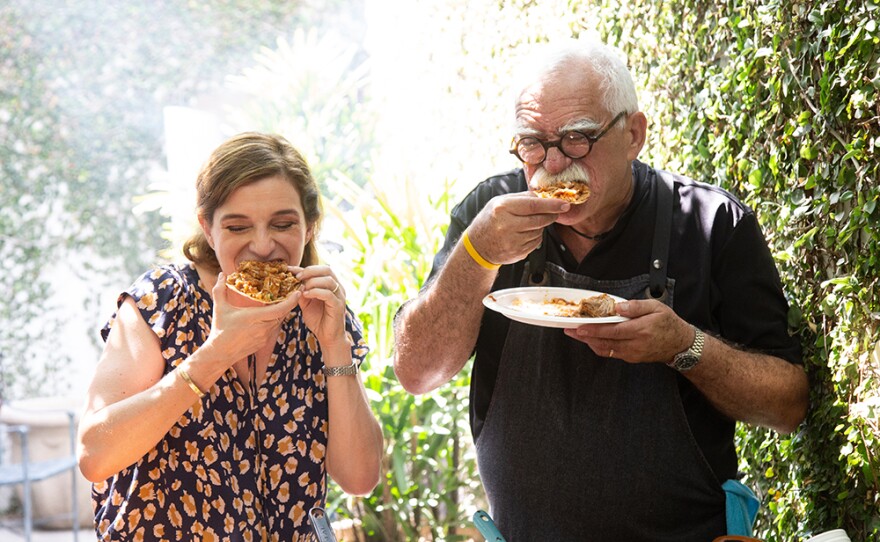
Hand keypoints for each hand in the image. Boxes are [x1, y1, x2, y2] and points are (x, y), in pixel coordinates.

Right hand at [205, 273, 299, 363]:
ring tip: (286, 299)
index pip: (279, 309)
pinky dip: (276, 319)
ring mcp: (264, 336)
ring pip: (279, 321)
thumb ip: (220, 289)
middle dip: (290, 302)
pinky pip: (274, 328)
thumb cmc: (219, 329)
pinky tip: (274, 312)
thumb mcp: (219, 308)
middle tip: (295, 290)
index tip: (298, 291)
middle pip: (283, 314)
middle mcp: (263, 328)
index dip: (291, 301)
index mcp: (254, 317)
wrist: (220, 354)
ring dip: (283, 311)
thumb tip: (221, 274)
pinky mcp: (263, 342)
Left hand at [293, 265, 346, 345]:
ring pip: (328, 280)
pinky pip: (328, 294)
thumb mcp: (306, 303)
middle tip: (297, 277)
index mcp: (331, 285)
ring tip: (301, 288)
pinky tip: (306, 295)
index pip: (320, 269)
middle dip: (310, 271)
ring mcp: (340, 296)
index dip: (304, 268)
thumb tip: (291, 281)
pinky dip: (316, 292)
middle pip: (327, 269)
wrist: (328, 337)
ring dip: (312, 281)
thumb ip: (302, 291)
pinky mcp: (338, 305)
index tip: (289, 269)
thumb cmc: (318, 320)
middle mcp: (338, 288)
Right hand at [467, 193, 568, 264]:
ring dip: (541, 226)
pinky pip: (536, 242)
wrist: (477, 246)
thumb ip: (522, 197)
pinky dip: (535, 236)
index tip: (565, 204)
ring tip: (527, 223)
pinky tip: (524, 234)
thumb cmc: (490, 220)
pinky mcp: (518, 252)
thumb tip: (545, 194)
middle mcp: (507, 225)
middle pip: (540, 219)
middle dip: (552, 215)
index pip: (534, 205)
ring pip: (539, 231)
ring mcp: (512, 241)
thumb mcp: (500, 202)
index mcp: (502, 208)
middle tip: (556, 211)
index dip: (552, 205)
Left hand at [563, 299, 693, 362]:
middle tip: (570, 330)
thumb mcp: (656, 307)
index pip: (612, 330)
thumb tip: (618, 306)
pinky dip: (598, 347)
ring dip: (588, 342)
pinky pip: (610, 353)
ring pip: (605, 349)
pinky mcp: (631, 358)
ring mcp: (632, 354)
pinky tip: (591, 339)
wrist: (680, 344)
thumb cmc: (668, 323)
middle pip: (604, 342)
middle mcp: (635, 344)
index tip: (580, 326)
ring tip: (576, 334)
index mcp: (641, 330)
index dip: (594, 329)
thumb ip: (636, 306)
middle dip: (585, 336)